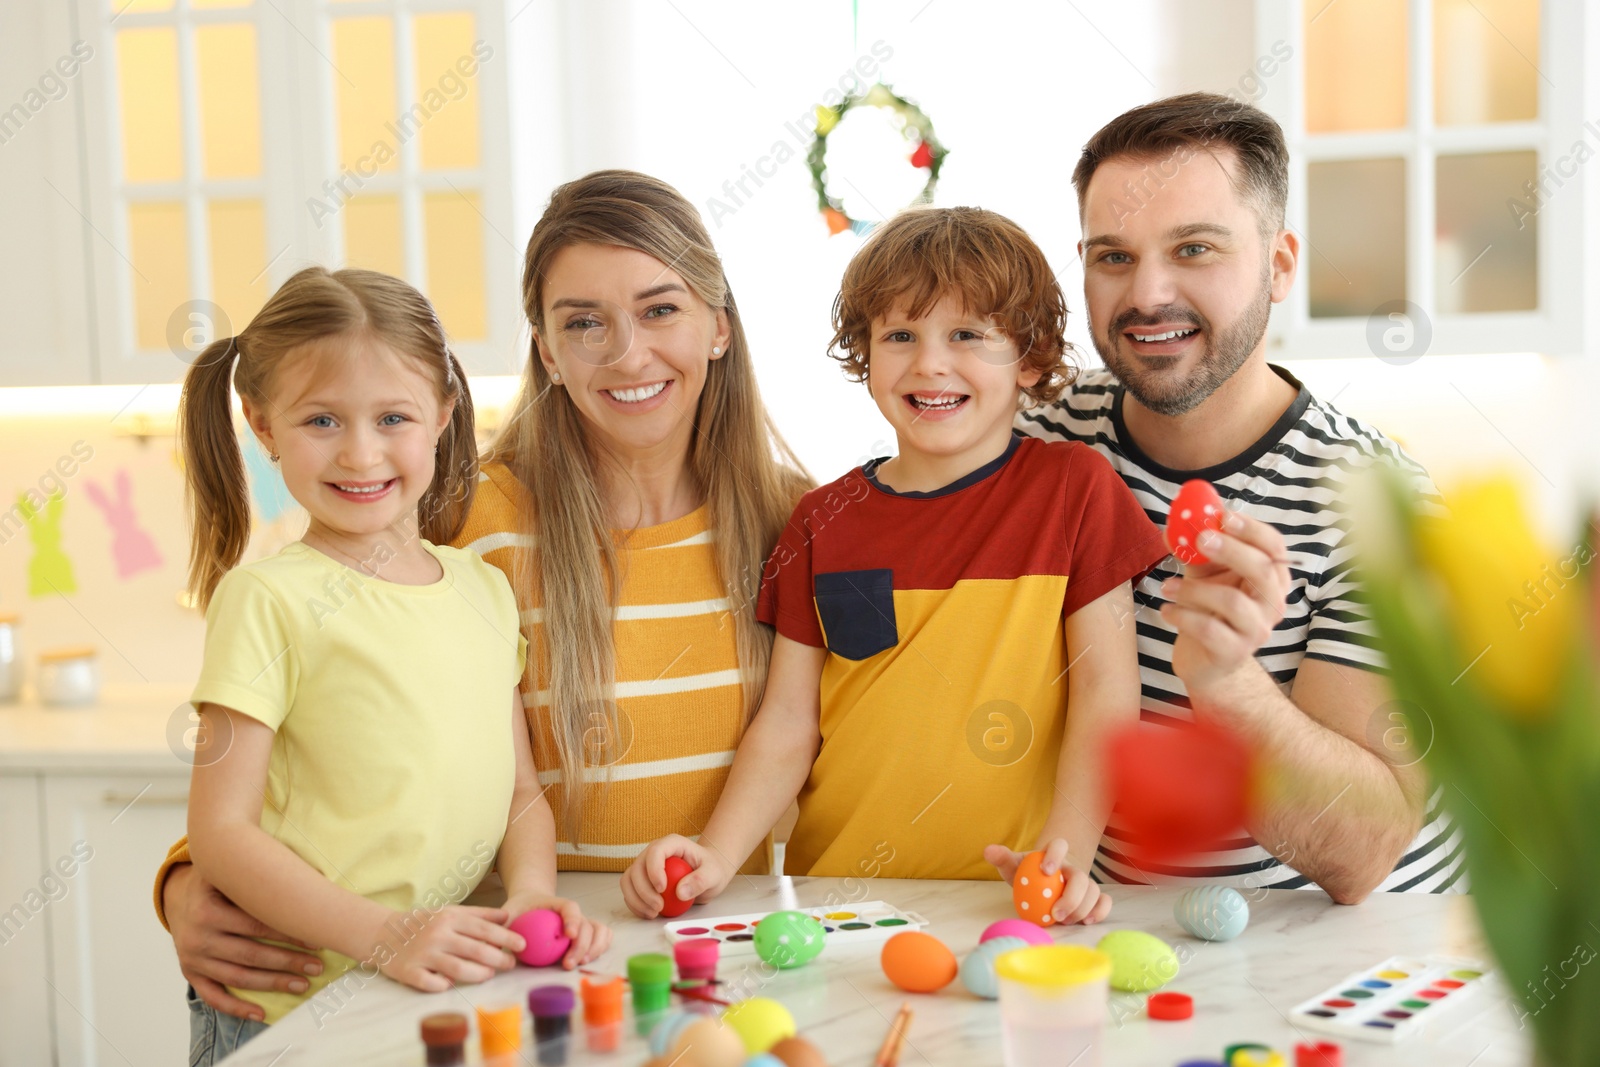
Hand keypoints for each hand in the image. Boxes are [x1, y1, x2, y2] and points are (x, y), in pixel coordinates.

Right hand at [165, 863, 323, 1021]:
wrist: (177, 898)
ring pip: (238, 977)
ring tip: (302, 985)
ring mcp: (193, 959)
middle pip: (250, 954)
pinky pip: (214, 996)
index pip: (256, 925)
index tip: (315, 939)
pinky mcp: (191, 974)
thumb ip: (253, 873)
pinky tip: (261, 1013)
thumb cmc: (215, 883)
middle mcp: (198, 937)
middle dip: (287, 962)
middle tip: (317, 966)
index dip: (287, 933)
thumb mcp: (225, 871)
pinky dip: (237, 1007)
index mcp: (208, 909)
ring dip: (272, 984)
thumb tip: (301, 878)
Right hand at [372, 904, 523, 992]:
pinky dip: (444, 985)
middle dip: (498, 959)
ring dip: (478, 974)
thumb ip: (479, 915)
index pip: (483, 929)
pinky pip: (431, 983)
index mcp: (449, 919)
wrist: (382, 932)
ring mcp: (423, 954)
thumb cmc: (423, 923)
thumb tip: (507, 917)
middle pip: (474, 950)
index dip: (506, 937)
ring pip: (457, 969)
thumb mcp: (449, 912)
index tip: (522, 945)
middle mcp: (437, 935)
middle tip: (511, 964)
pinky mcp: (409, 972)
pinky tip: (452, 984)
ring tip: (489, 974)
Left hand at [502, 892, 611, 968]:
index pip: (570, 907)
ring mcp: (582, 922)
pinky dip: (601, 946)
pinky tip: (589, 960)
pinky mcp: (586, 932)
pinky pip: (602, 936)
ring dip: (595, 947)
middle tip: (568, 964)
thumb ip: (499, 928)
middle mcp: (573, 913)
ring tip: (580, 964)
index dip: (572, 920)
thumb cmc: (518, 912)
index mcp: (556, 904)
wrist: (529, 905)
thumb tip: (491, 946)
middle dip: (582, 945)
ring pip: (598, 930)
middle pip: (587, 924)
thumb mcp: (506, 916)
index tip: (568, 934)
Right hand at [620, 836, 734, 918]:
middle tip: (659, 907)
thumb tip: (680, 893)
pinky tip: (649, 914)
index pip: (655, 852)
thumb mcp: (714, 874)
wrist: (707, 875)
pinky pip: (630, 891)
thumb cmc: (711, 869)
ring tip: (653, 913)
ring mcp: (645, 865)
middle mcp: (653, 852)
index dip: (654, 870)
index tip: (662, 890)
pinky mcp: (642, 880)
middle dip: (644, 891)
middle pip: (637, 868)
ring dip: (636, 899)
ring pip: (629, 880)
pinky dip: (635, 904)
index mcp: (671, 844)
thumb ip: (700, 881)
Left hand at [982, 840, 1111, 924]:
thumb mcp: (1014, 865)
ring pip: (1094, 890)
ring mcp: (1085, 882)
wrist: (1045, 879)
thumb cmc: (1028, 873)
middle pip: (1081, 876)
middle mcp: (1072, 867)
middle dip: (1071, 896)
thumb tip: (988, 851)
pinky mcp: (1093, 896)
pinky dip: (1100, 911)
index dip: (1055, 855)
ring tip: (1065, 921)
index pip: (1059, 845)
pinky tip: (1087, 921)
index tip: (1045, 870)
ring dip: (1082, 908)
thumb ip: (1002, 857)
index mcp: (1054, 854)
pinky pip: (1104, 901)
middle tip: (1055, 913)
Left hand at [1159, 512, 1290, 697]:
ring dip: (1193, 589)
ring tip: (1167, 586)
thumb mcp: (1204, 575)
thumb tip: (1175, 524)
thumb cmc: (1209, 610)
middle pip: (1263, 570)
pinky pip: (1209, 629)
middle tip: (1199, 538)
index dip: (1252, 529)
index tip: (1223, 515)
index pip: (1274, 548)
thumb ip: (1194, 550)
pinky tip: (1167, 610)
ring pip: (1232, 601)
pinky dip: (1183, 616)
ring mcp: (1256, 631)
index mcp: (1271, 579)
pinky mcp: (1234, 653)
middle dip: (1231, 550)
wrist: (1205, 660)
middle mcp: (1272, 604)